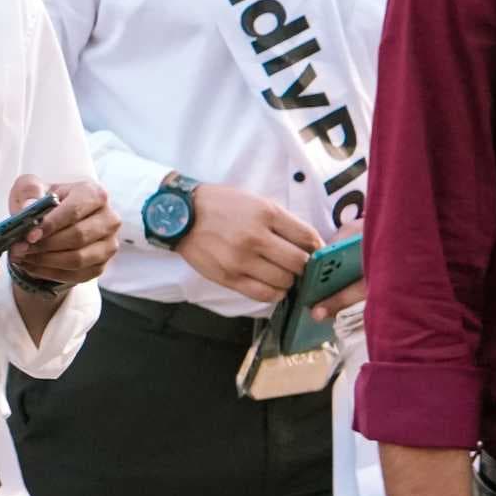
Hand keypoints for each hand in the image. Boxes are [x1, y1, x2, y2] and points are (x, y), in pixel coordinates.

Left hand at [9, 177, 117, 289]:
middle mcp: (108, 219)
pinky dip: (50, 273)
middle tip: (19, 249)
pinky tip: (31, 266)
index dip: (51, 225)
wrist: (53, 223)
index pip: (74, 211)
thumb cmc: (44, 202)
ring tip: (22, 257)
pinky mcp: (101, 265)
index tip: (29, 235)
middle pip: (78, 236)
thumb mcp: (31, 188)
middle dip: (45, 245)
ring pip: (78, 259)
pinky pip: (76, 275)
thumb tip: (29, 207)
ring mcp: (108, 244)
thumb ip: (29, 193)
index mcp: (93, 194)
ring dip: (46, 261)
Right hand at [176, 179, 320, 303]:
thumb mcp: (254, 201)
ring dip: (288, 280)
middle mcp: (256, 237)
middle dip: (304, 266)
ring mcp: (241, 259)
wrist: (178, 215)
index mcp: (266, 213)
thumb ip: (281, 221)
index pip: (308, 237)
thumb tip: (309, 243)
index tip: (315, 252)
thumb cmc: (219, 205)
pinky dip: (274, 293)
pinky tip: (272, 285)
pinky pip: (263, 294)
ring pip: (284, 281)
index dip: (318, 248)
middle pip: (300, 263)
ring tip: (281, 273)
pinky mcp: (228, 277)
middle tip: (297, 264)